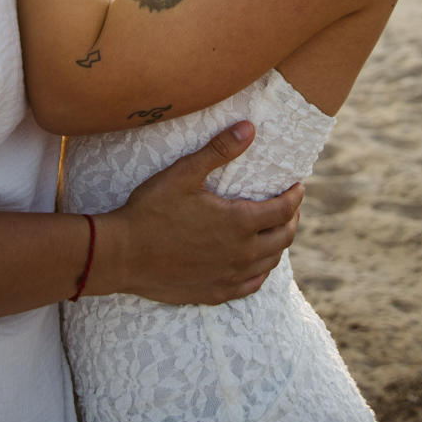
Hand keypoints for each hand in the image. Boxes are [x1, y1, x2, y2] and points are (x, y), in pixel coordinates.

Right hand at [89, 122, 303, 304]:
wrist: (122, 255)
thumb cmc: (151, 210)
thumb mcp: (184, 172)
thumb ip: (219, 150)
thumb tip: (250, 128)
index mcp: (238, 223)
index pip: (283, 210)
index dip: (295, 197)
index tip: (298, 186)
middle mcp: (240, 254)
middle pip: (282, 238)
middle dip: (292, 219)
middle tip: (291, 206)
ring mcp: (229, 277)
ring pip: (269, 263)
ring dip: (278, 245)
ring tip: (276, 230)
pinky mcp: (214, 293)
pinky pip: (251, 286)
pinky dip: (261, 272)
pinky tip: (256, 265)